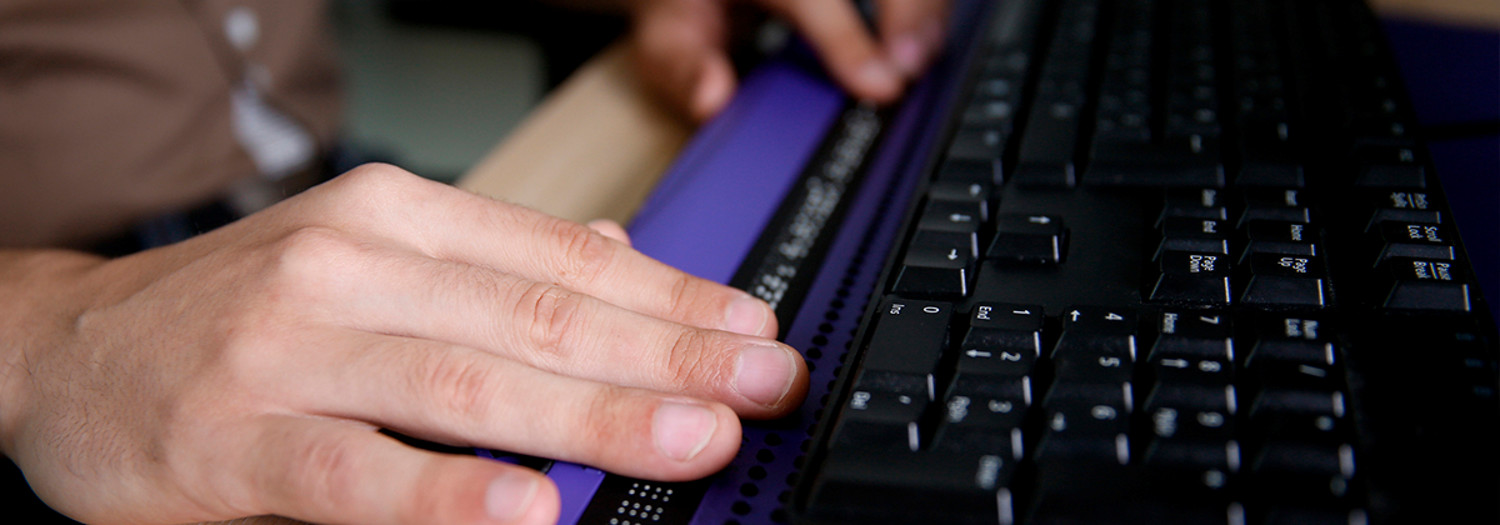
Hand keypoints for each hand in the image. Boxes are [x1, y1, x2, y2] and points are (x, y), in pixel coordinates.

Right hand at [0, 164, 807, 523]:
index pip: (565, 256)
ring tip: (685, 438)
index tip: (756, 335)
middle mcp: (351, 267)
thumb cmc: (238, 308)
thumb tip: (620, 250)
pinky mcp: (236, 442)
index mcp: (399, 218)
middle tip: (759, 389)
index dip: (673, 298)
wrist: (64, 349)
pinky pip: (358, 475)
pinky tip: (527, 511)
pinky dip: (446, 494)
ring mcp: (290, 352)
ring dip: (586, 414)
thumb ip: (497, 260)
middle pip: (536, 315)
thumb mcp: (372, 255)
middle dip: (664, 356)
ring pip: (463, 385)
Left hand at [629, 0, 951, 120]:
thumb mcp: (666, 36)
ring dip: (923, 12)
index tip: (881, 85)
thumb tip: (712, 97)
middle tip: (908, 72)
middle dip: (909, 14)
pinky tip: (920, 39)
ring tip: (919, 61)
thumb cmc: (687, 5)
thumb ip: (683, 67)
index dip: (849, 42)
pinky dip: (923, 8)